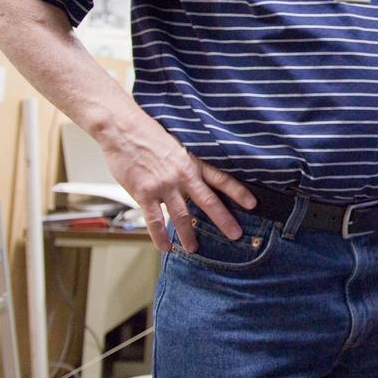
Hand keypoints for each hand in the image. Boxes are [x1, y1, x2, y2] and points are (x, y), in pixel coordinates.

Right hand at [102, 124, 255, 252]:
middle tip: (235, 235)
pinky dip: (160, 236)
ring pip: (182, 215)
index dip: (238, 191)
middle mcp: (182, 175)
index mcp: (192, 162)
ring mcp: (164, 185)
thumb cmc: (148, 135)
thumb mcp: (177, 145)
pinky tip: (165, 247)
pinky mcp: (145, 192)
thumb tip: (193, 181)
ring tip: (194, 248)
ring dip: (189, 234)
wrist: (124, 129)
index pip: (222, 178)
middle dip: (224, 220)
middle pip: (208, 201)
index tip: (253, 204)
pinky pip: (154, 219)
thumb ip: (186, 164)